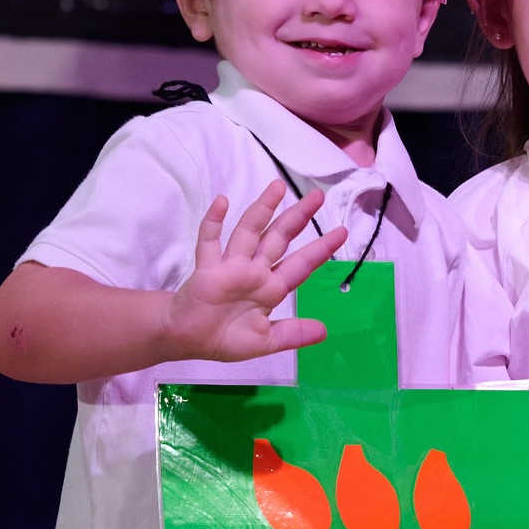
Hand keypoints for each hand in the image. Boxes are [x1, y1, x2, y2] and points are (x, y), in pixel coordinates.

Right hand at [163, 181, 348, 362]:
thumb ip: (292, 334)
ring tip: (278, 186)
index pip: (301, 264)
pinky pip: (209, 242)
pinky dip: (214, 222)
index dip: (321, 248)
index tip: (342, 231)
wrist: (186, 341)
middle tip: (317, 196)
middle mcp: (254, 271)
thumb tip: (325, 332)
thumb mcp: (265, 341)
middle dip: (297, 217)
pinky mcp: (206, 268)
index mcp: (270, 288)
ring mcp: (230, 266)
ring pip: (249, 232)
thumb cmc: (223, 338)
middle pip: (279, 238)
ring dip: (262, 209)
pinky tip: (222, 202)